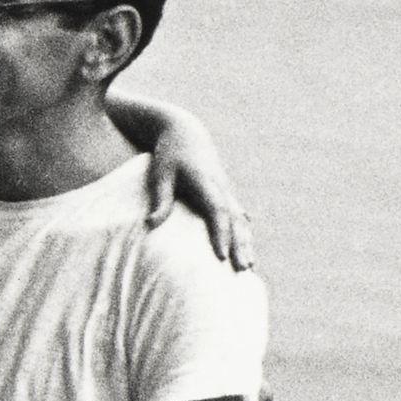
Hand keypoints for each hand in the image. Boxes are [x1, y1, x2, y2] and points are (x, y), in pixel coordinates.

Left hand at [144, 135, 254, 270]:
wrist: (185, 131)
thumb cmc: (169, 153)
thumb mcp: (160, 174)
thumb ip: (160, 199)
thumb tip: (150, 225)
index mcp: (206, 182)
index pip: (217, 211)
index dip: (221, 234)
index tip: (222, 256)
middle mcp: (221, 187)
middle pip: (235, 220)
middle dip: (241, 245)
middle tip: (244, 269)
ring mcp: (227, 189)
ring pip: (241, 219)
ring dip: (246, 242)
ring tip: (250, 265)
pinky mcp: (226, 191)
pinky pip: (238, 214)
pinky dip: (243, 230)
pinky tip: (248, 244)